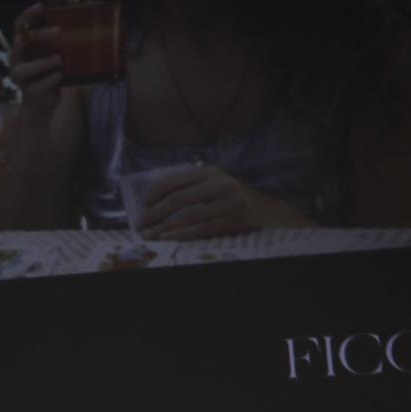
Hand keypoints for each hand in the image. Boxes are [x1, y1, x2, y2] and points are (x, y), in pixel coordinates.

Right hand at [8, 4, 62, 121]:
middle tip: (59, 31)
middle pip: (21, 43)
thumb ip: (57, 44)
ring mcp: (20, 77)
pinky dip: (51, 79)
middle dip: (39, 35)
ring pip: (24, 68)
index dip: (27, 15)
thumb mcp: (52, 56)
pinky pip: (39, 85)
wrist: (41, 106)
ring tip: (58, 59)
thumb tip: (81, 27)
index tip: (42, 6)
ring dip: (42, 63)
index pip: (19, 27)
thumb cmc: (48, 74)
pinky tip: (60, 75)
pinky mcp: (28, 92)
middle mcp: (16, 60)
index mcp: (22, 48)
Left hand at [137, 165, 305, 239]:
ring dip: (165, 228)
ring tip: (149, 235)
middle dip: (155, 213)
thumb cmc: (234, 201)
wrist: (270, 212)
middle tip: (140, 224)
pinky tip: (169, 239)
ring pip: (189, 216)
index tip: (143, 206)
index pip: (174, 181)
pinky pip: (203, 229)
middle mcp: (220, 183)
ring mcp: (230, 200)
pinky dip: (183, 235)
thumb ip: (191, 189)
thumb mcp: (214, 186)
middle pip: (178, 199)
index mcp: (210, 172)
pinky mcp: (237, 218)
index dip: (154, 195)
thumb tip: (154, 203)